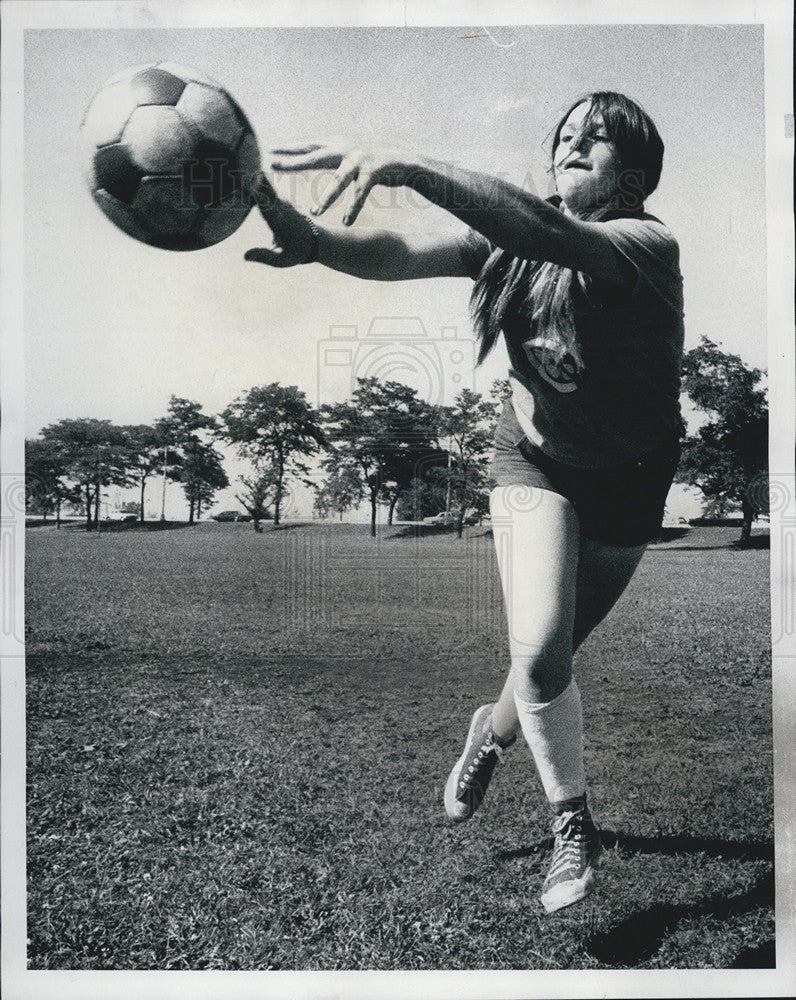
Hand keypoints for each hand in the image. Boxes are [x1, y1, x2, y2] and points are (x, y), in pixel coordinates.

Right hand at [244, 172, 317, 267]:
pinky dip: (258, 179)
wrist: (317, 241)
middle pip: (266, 192)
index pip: (267, 208)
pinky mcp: (282, 199)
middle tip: (240, 165)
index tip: (250, 185)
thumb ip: (263, 256)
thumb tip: (244, 256)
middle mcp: (282, 210)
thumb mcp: (281, 260)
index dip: (258, 196)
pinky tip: (248, 170)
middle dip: (254, 180)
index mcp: (280, 223)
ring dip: (254, 175)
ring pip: (266, 186)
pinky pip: (268, 187)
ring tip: (241, 161)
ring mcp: (282, 203)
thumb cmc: (297, 253)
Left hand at [269, 142, 412, 225]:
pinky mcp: (375, 171)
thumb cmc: (372, 162)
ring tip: (314, 213)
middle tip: (274, 165)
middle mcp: (346, 149)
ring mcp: (361, 159)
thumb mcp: (348, 157)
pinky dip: (354, 208)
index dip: (289, 150)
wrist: (405, 162)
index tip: (269, 152)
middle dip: (295, 162)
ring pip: (339, 180)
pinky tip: (346, 223)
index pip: (308, 147)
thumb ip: (330, 157)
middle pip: (315, 156)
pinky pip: (361, 193)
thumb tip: (308, 157)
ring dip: (327, 197)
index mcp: (337, 146)